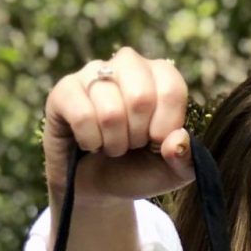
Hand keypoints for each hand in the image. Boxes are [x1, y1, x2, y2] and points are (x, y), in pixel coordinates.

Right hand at [42, 46, 194, 206]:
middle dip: (137, 136)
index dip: (165, 126)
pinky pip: (82, 116)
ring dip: (113, 143)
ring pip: (110, 112)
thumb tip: (177, 140)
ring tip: (111, 145)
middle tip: (132, 143)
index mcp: (159, 74)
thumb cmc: (137, 169)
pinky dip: (90, 141)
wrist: (97, 186)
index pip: (171, 88)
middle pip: (140, 98)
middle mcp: (127, 64)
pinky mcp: (64, 90)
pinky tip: (90, 142)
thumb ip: (186, 160)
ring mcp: (93, 73)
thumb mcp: (171, 171)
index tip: (156, 143)